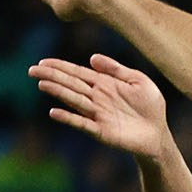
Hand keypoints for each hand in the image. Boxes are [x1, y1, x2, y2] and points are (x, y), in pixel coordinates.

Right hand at [30, 54, 168, 158]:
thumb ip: (116, 69)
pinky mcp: (102, 131)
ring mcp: (98, 114)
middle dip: (52, 76)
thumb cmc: (151, 107)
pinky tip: (54, 113)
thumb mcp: (138, 81)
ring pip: (73, 100)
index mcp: (104, 84)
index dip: (60, 67)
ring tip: (42, 84)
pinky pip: (82, 123)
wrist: (159, 134)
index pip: (77, 72)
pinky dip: (69, 118)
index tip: (43, 62)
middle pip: (70, 84)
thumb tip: (91, 57)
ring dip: (58, 92)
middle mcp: (97, 98)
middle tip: (32, 70)